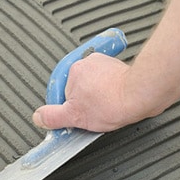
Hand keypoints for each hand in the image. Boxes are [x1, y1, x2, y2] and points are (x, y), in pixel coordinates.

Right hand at [32, 53, 150, 131]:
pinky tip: (114, 103)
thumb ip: (53, 117)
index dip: (69, 109)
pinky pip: (107, 83)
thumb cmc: (112, 102)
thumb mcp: (75, 116)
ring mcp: (104, 64)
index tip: (78, 116)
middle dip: (84, 103)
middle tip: (94, 114)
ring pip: (93, 87)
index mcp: (73, 70)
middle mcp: (87, 62)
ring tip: (106, 108)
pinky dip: (110, 93)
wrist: (141, 95)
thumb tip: (38, 117)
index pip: (62, 94)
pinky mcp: (119, 68)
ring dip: (98, 98)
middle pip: (77, 89)